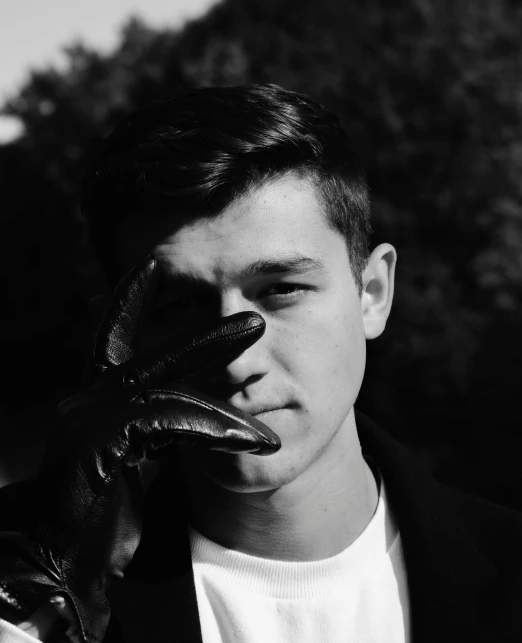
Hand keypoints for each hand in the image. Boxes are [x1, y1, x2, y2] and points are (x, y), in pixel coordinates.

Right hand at [0, 254, 279, 641]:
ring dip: (227, 398)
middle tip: (255, 323)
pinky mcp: (98, 445)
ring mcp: (90, 420)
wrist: (54, 562)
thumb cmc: (92, 513)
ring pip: (169, 388)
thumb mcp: (130, 460)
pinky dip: (216, 426)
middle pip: (152, 352)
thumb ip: (151, 428)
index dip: (131, 299)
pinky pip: (169, 421)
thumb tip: (188, 411)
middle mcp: (89, 399)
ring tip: (270, 408)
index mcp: (95, 398)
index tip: (155, 265)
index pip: (112, 335)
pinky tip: (253, 438)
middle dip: (206, 335)